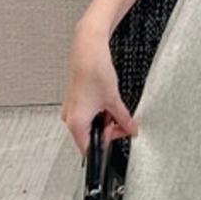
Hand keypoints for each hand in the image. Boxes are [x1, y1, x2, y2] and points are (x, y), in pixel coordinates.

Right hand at [61, 24, 138, 158]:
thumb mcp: (114, 100)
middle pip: (90, 136)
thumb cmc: (94, 72)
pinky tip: (106, 102)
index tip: (120, 136)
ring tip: (114, 107)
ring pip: (90, 124)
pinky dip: (99, 112)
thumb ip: (124, 119)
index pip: (89, 148)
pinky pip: (87, 114)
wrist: (88, 52)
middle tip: (123, 121)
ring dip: (105, 120)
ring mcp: (71, 108)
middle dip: (109, 130)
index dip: (107, 144)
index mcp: (76, 123)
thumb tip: (130, 128)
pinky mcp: (74, 100)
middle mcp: (70, 118)